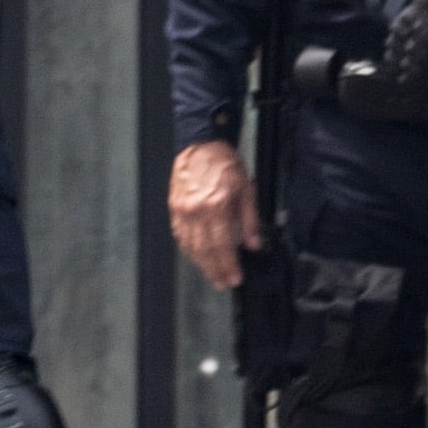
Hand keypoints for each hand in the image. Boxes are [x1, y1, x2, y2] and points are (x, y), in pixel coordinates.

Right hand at [164, 135, 263, 291]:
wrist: (199, 145)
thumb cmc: (222, 163)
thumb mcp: (246, 189)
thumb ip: (249, 220)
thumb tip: (254, 244)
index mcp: (215, 207)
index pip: (221, 246)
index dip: (229, 265)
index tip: (235, 278)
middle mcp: (195, 211)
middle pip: (204, 250)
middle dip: (215, 270)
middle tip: (224, 283)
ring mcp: (181, 211)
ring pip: (189, 246)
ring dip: (201, 264)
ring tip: (212, 274)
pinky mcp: (174, 208)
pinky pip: (180, 235)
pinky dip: (188, 249)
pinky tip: (196, 256)